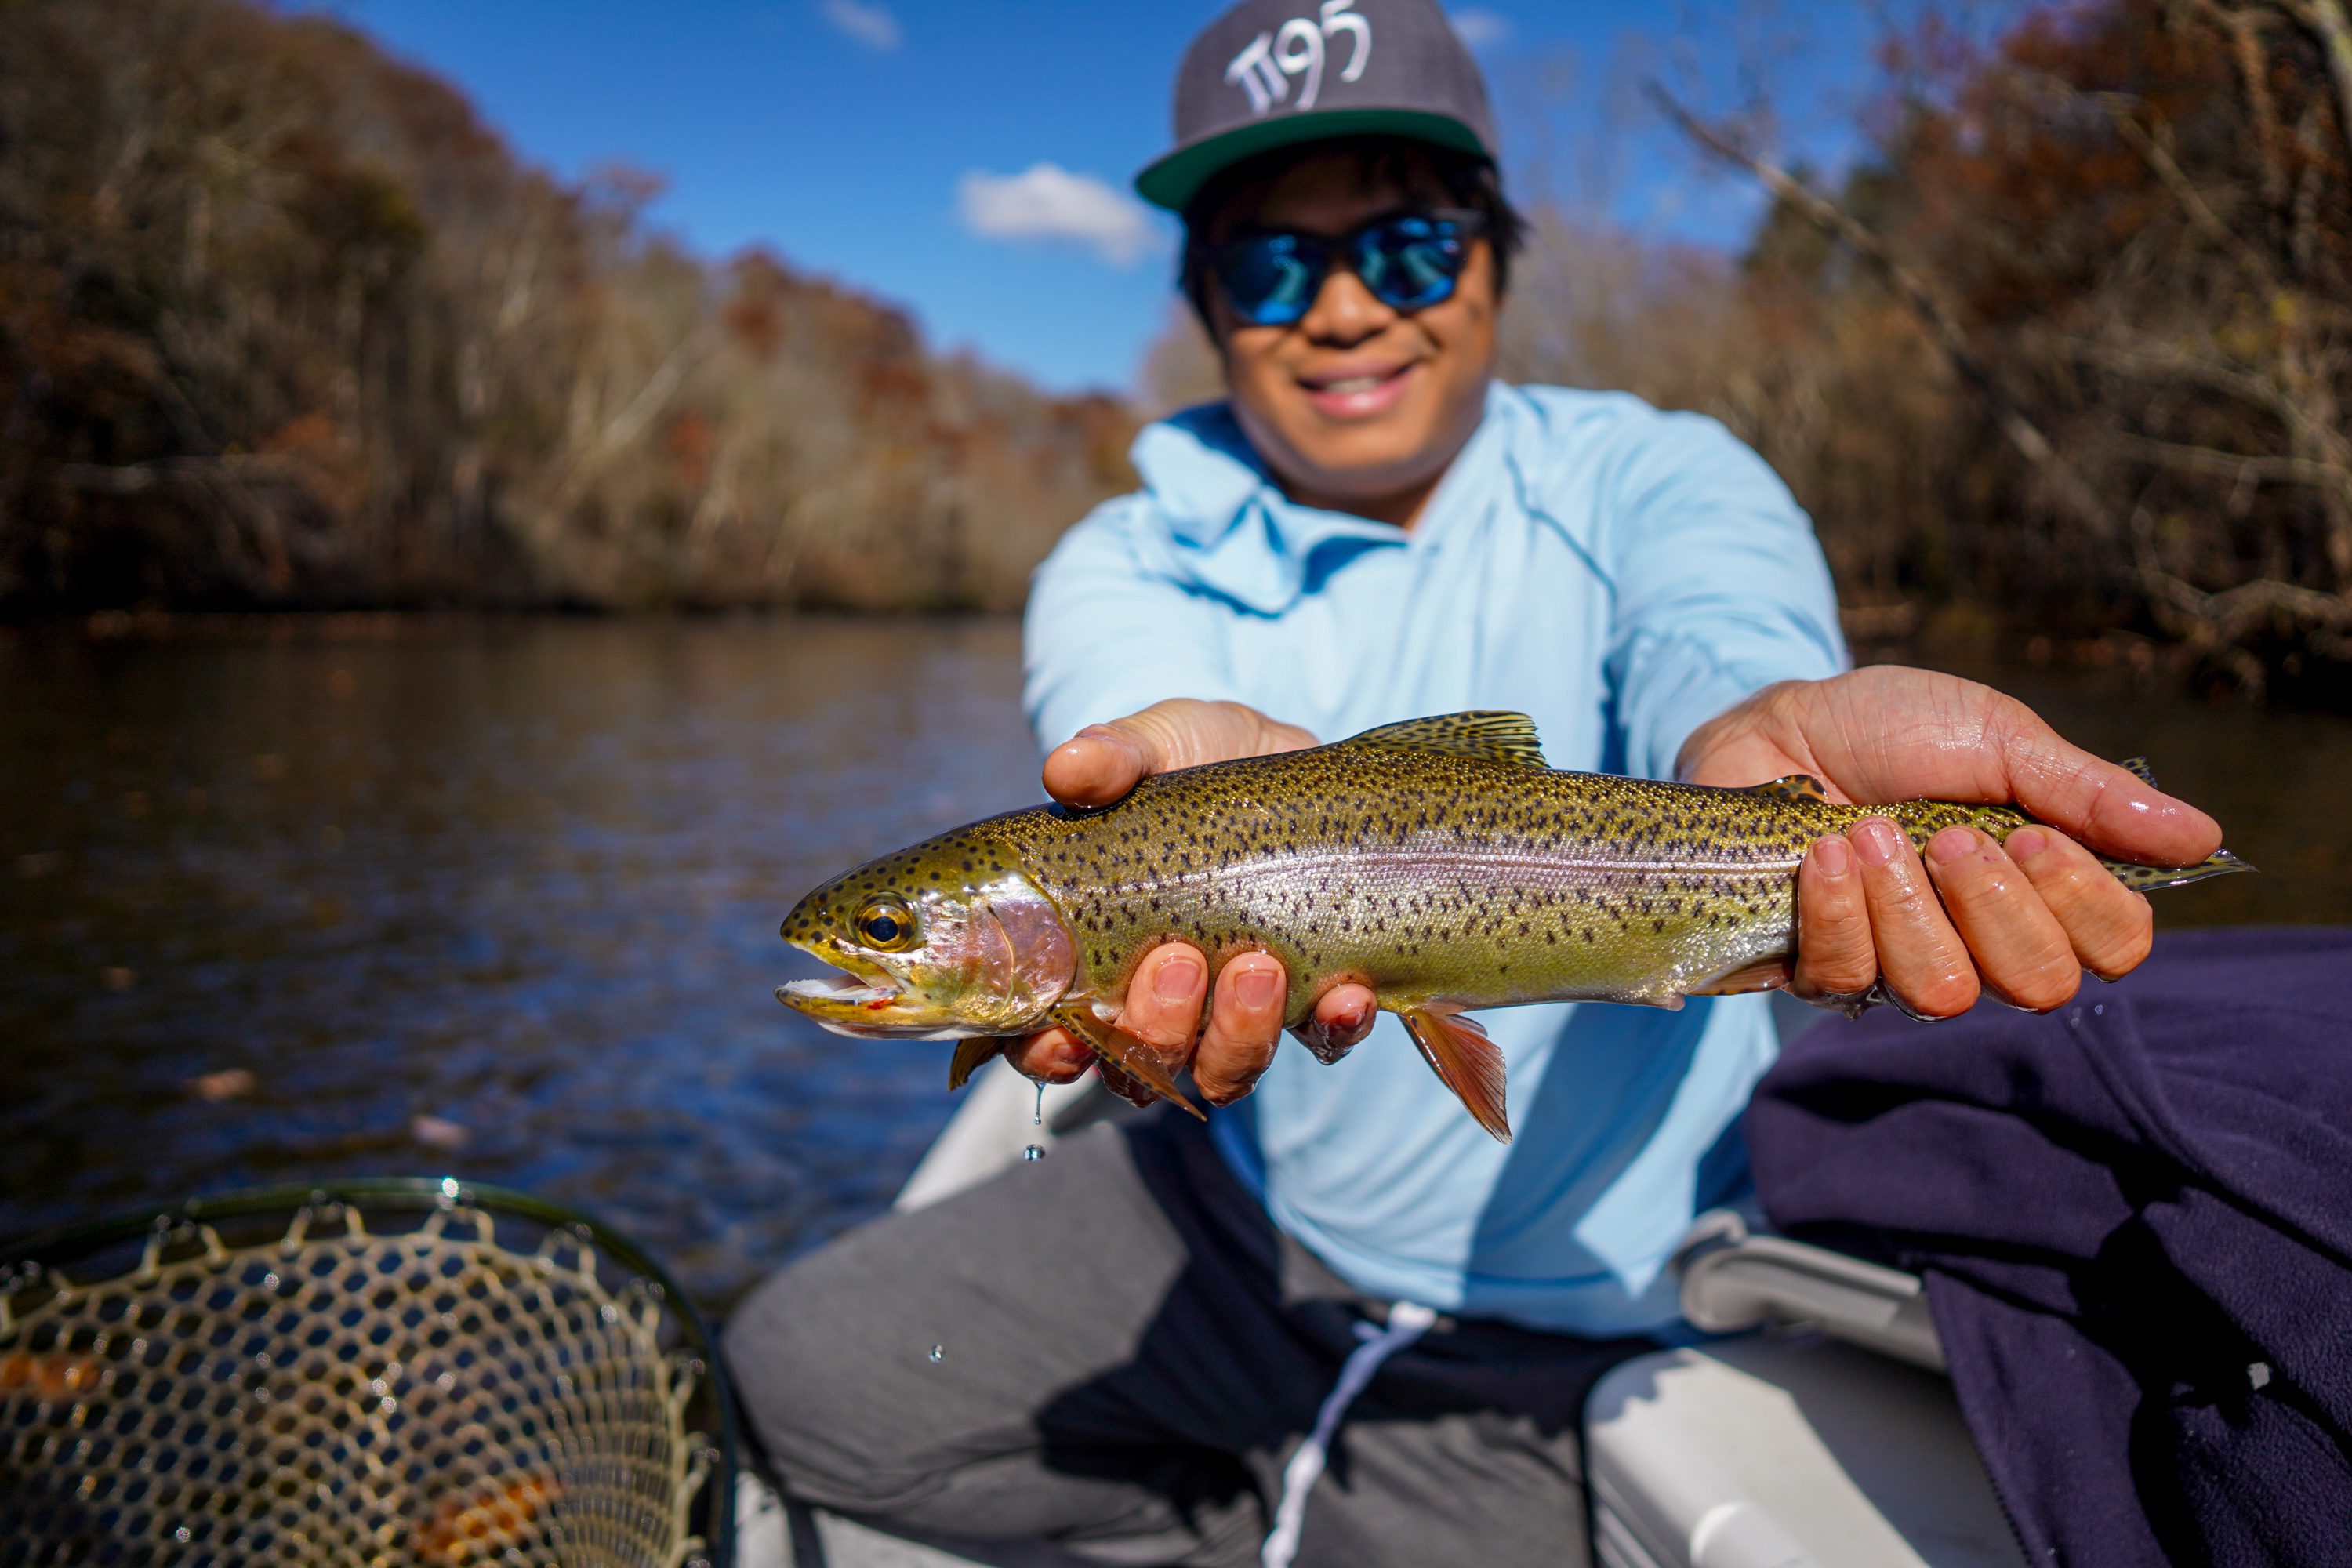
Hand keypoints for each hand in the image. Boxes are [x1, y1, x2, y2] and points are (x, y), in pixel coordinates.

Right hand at [1004, 699, 1378, 1102]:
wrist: (1296, 757)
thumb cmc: (1200, 760)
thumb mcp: (1158, 742)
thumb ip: (1115, 756)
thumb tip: (1067, 767)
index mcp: (1099, 955)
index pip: (1053, 1038)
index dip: (1051, 1055)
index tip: (1066, 1036)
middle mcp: (1165, 1001)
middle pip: (1142, 1065)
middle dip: (1156, 1029)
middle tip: (1177, 961)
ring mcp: (1241, 1010)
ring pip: (1226, 1070)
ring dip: (1239, 1036)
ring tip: (1259, 969)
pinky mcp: (1317, 999)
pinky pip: (1325, 1043)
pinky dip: (1332, 1029)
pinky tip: (1343, 995)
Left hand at [1678, 667, 2222, 1017]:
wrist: (1776, 724)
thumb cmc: (1892, 729)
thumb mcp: (1999, 738)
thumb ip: (2088, 794)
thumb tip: (2203, 838)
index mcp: (2041, 888)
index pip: (2112, 948)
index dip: (2083, 902)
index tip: (2032, 833)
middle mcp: (1979, 942)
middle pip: (2036, 984)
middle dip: (1995, 903)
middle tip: (1951, 835)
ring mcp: (1896, 965)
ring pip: (1942, 991)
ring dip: (1909, 901)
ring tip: (1874, 831)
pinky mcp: (1816, 969)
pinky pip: (1848, 978)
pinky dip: (1841, 908)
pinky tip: (1827, 853)